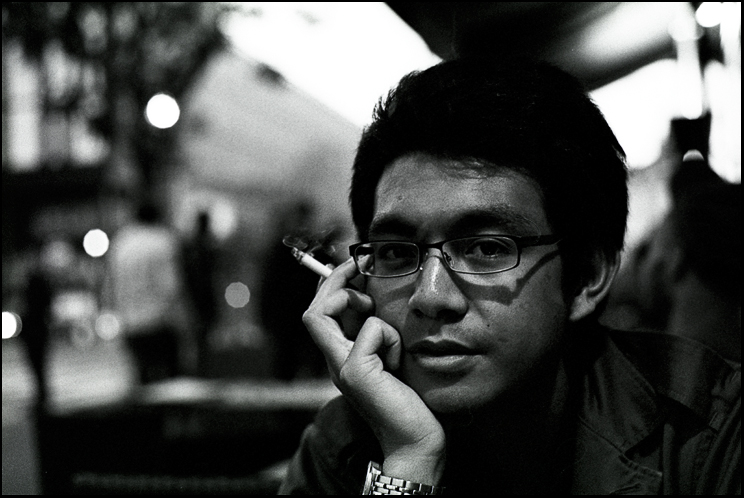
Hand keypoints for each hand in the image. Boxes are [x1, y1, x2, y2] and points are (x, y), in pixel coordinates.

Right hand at [303, 258, 445, 484]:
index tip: (356, 266)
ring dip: (352, 299)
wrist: (417, 441)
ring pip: (321, 313)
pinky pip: (370, 329)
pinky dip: (387, 332)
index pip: (320, 313)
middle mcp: (335, 361)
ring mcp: (341, 368)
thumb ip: (382, 334)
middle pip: (313, 309)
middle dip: (333, 279)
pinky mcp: (356, 372)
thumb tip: (381, 299)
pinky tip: (397, 356)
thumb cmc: (412, 400)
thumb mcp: (393, 356)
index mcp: (342, 356)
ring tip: (373, 308)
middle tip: (358, 263)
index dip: (331, 285)